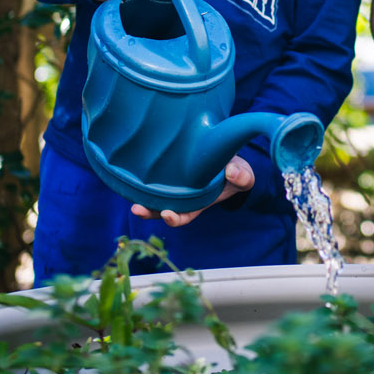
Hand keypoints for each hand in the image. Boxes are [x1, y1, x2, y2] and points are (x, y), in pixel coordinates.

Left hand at [130, 156, 254, 225]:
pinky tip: (129, 175)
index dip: (174, 218)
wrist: (229, 156)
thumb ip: (241, 177)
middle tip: (138, 209)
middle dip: (149, 212)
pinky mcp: (168, 171)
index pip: (184, 215)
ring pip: (154, 197)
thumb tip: (231, 172)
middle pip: (162, 210)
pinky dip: (141, 181)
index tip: (168, 214)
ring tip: (131, 200)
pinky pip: (153, 180)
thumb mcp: (244, 174)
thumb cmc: (235, 170)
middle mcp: (182, 197)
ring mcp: (173, 186)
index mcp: (199, 202)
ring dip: (142, 199)